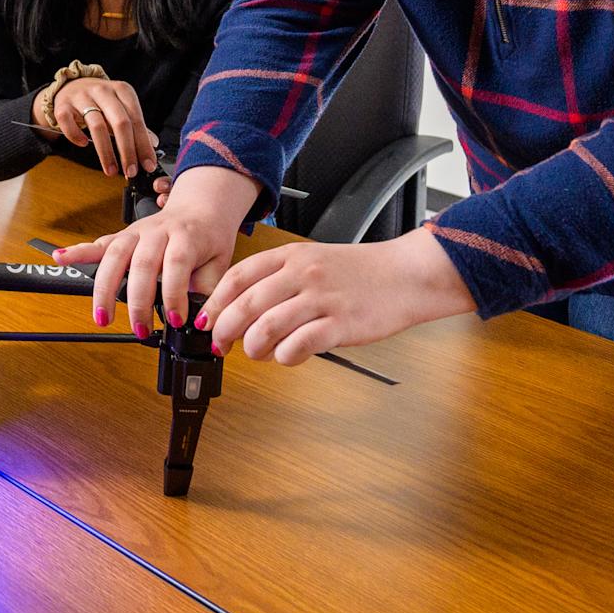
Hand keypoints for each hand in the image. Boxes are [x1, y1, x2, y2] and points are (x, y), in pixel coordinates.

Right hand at [48, 76, 160, 177]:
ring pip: (96, 126)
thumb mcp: (121, 107)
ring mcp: (81, 97)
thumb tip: (153, 144)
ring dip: (106, 152)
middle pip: (120, 123)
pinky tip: (82, 144)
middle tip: (131, 171)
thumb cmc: (100, 101)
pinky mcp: (63, 105)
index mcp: (122, 90)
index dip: (143, 144)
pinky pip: (68, 122)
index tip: (148, 165)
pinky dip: (75, 135)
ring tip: (111, 170)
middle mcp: (103, 91)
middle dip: (127, 151)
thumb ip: (136, 125)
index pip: (136, 119)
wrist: (71, 86)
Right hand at [53, 166, 257, 335]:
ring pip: (115, 254)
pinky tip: (61, 258)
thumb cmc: (208, 238)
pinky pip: (99, 243)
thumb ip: (208, 290)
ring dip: (105, 287)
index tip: (176, 320)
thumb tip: (201, 320)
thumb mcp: (220, 263)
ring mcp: (136, 232)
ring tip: (102, 317)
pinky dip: (78, 251)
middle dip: (137, 300)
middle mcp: (157, 231)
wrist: (201, 208)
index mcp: (185, 237)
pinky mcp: (123, 235)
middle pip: (141, 263)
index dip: (174, 294)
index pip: (175, 265)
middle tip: (141, 329)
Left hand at [200, 229, 477, 364]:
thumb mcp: (314, 259)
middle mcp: (303, 274)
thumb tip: (244, 306)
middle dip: (226, 329)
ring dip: (253, 347)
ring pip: (268, 326)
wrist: (406, 274)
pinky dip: (285, 356)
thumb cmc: (361, 272)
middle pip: (247, 304)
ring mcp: (322, 298)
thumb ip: (280, 278)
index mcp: (292, 256)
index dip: (217, 302)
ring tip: (256, 353)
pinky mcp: (341, 324)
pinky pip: (300, 344)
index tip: (207, 320)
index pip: (238, 276)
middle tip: (221, 344)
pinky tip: (287, 356)